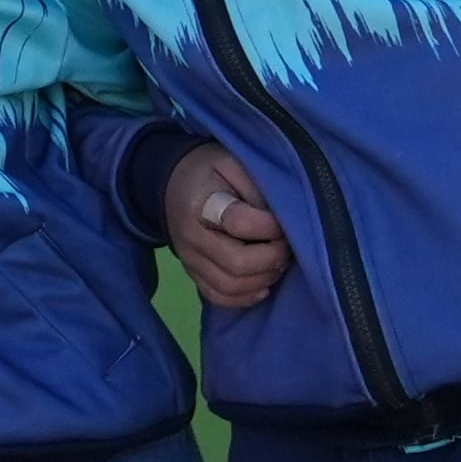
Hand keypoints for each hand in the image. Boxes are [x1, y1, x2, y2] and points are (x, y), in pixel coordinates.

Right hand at [162, 145, 291, 309]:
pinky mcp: (193, 274)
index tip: (282, 221)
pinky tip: (263, 286)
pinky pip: (218, 297)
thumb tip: (281, 223)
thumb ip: (258, 188)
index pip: (238, 223)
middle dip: (272, 258)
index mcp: (201, 203)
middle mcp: (191, 237)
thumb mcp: (235, 164)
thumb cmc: (212, 172)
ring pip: (230, 286)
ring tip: (277, 262)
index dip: (270, 226)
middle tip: (285, 245)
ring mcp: (189, 260)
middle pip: (236, 264)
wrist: (174, 183)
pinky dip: (245, 298)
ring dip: (263, 279)